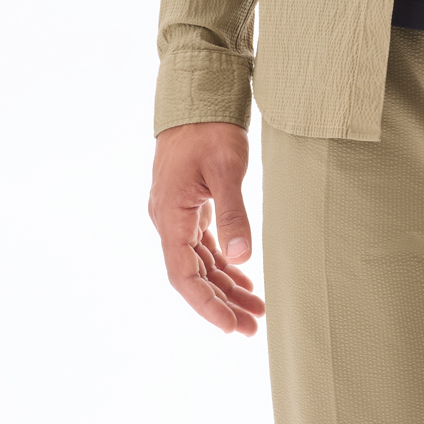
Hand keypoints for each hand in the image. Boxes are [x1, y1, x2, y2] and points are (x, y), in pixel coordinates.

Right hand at [149, 121, 264, 335]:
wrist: (197, 96)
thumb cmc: (210, 129)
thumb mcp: (226, 171)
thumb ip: (234, 216)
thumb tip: (243, 257)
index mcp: (171, 216)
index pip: (184, 276)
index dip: (206, 305)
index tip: (230, 326)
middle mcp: (168, 220)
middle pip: (192, 276)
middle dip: (221, 304)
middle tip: (252, 327)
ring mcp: (177, 214)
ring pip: (199, 263)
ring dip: (225, 287)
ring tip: (256, 309)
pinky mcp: (189, 207)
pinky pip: (203, 247)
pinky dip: (223, 264)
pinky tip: (243, 277)